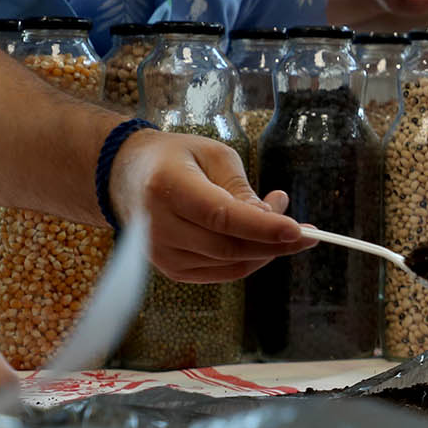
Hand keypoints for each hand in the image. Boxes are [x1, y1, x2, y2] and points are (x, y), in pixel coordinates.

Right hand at [109, 131, 308, 282]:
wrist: (125, 177)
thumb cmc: (176, 159)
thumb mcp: (213, 155)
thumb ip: (241, 188)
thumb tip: (271, 221)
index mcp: (167, 187)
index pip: (220, 216)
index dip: (262, 227)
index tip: (299, 230)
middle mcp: (158, 225)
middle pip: (229, 246)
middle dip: (276, 240)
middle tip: (303, 225)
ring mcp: (160, 253)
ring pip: (230, 264)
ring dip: (266, 248)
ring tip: (278, 218)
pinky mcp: (170, 269)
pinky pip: (223, 273)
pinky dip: (250, 259)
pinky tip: (258, 237)